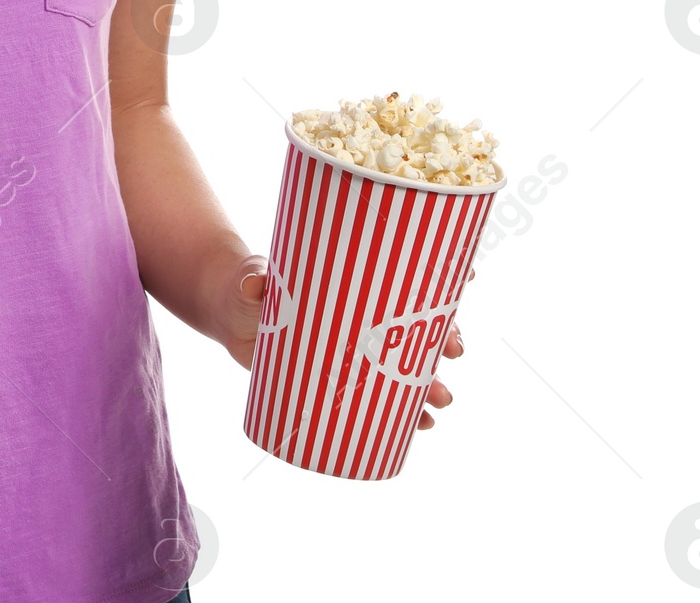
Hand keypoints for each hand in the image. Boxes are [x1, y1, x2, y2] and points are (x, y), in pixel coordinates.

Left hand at [216, 256, 475, 425]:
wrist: (229, 310)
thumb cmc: (250, 283)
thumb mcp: (254, 279)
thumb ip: (255, 280)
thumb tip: (257, 284)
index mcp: (353, 280)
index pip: (406, 274)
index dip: (442, 273)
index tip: (470, 275)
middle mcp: (362, 314)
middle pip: (417, 324)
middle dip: (445, 337)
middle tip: (456, 350)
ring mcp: (355, 348)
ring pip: (407, 365)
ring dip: (431, 382)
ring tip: (440, 401)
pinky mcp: (340, 378)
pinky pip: (382, 397)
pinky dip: (405, 413)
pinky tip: (421, 426)